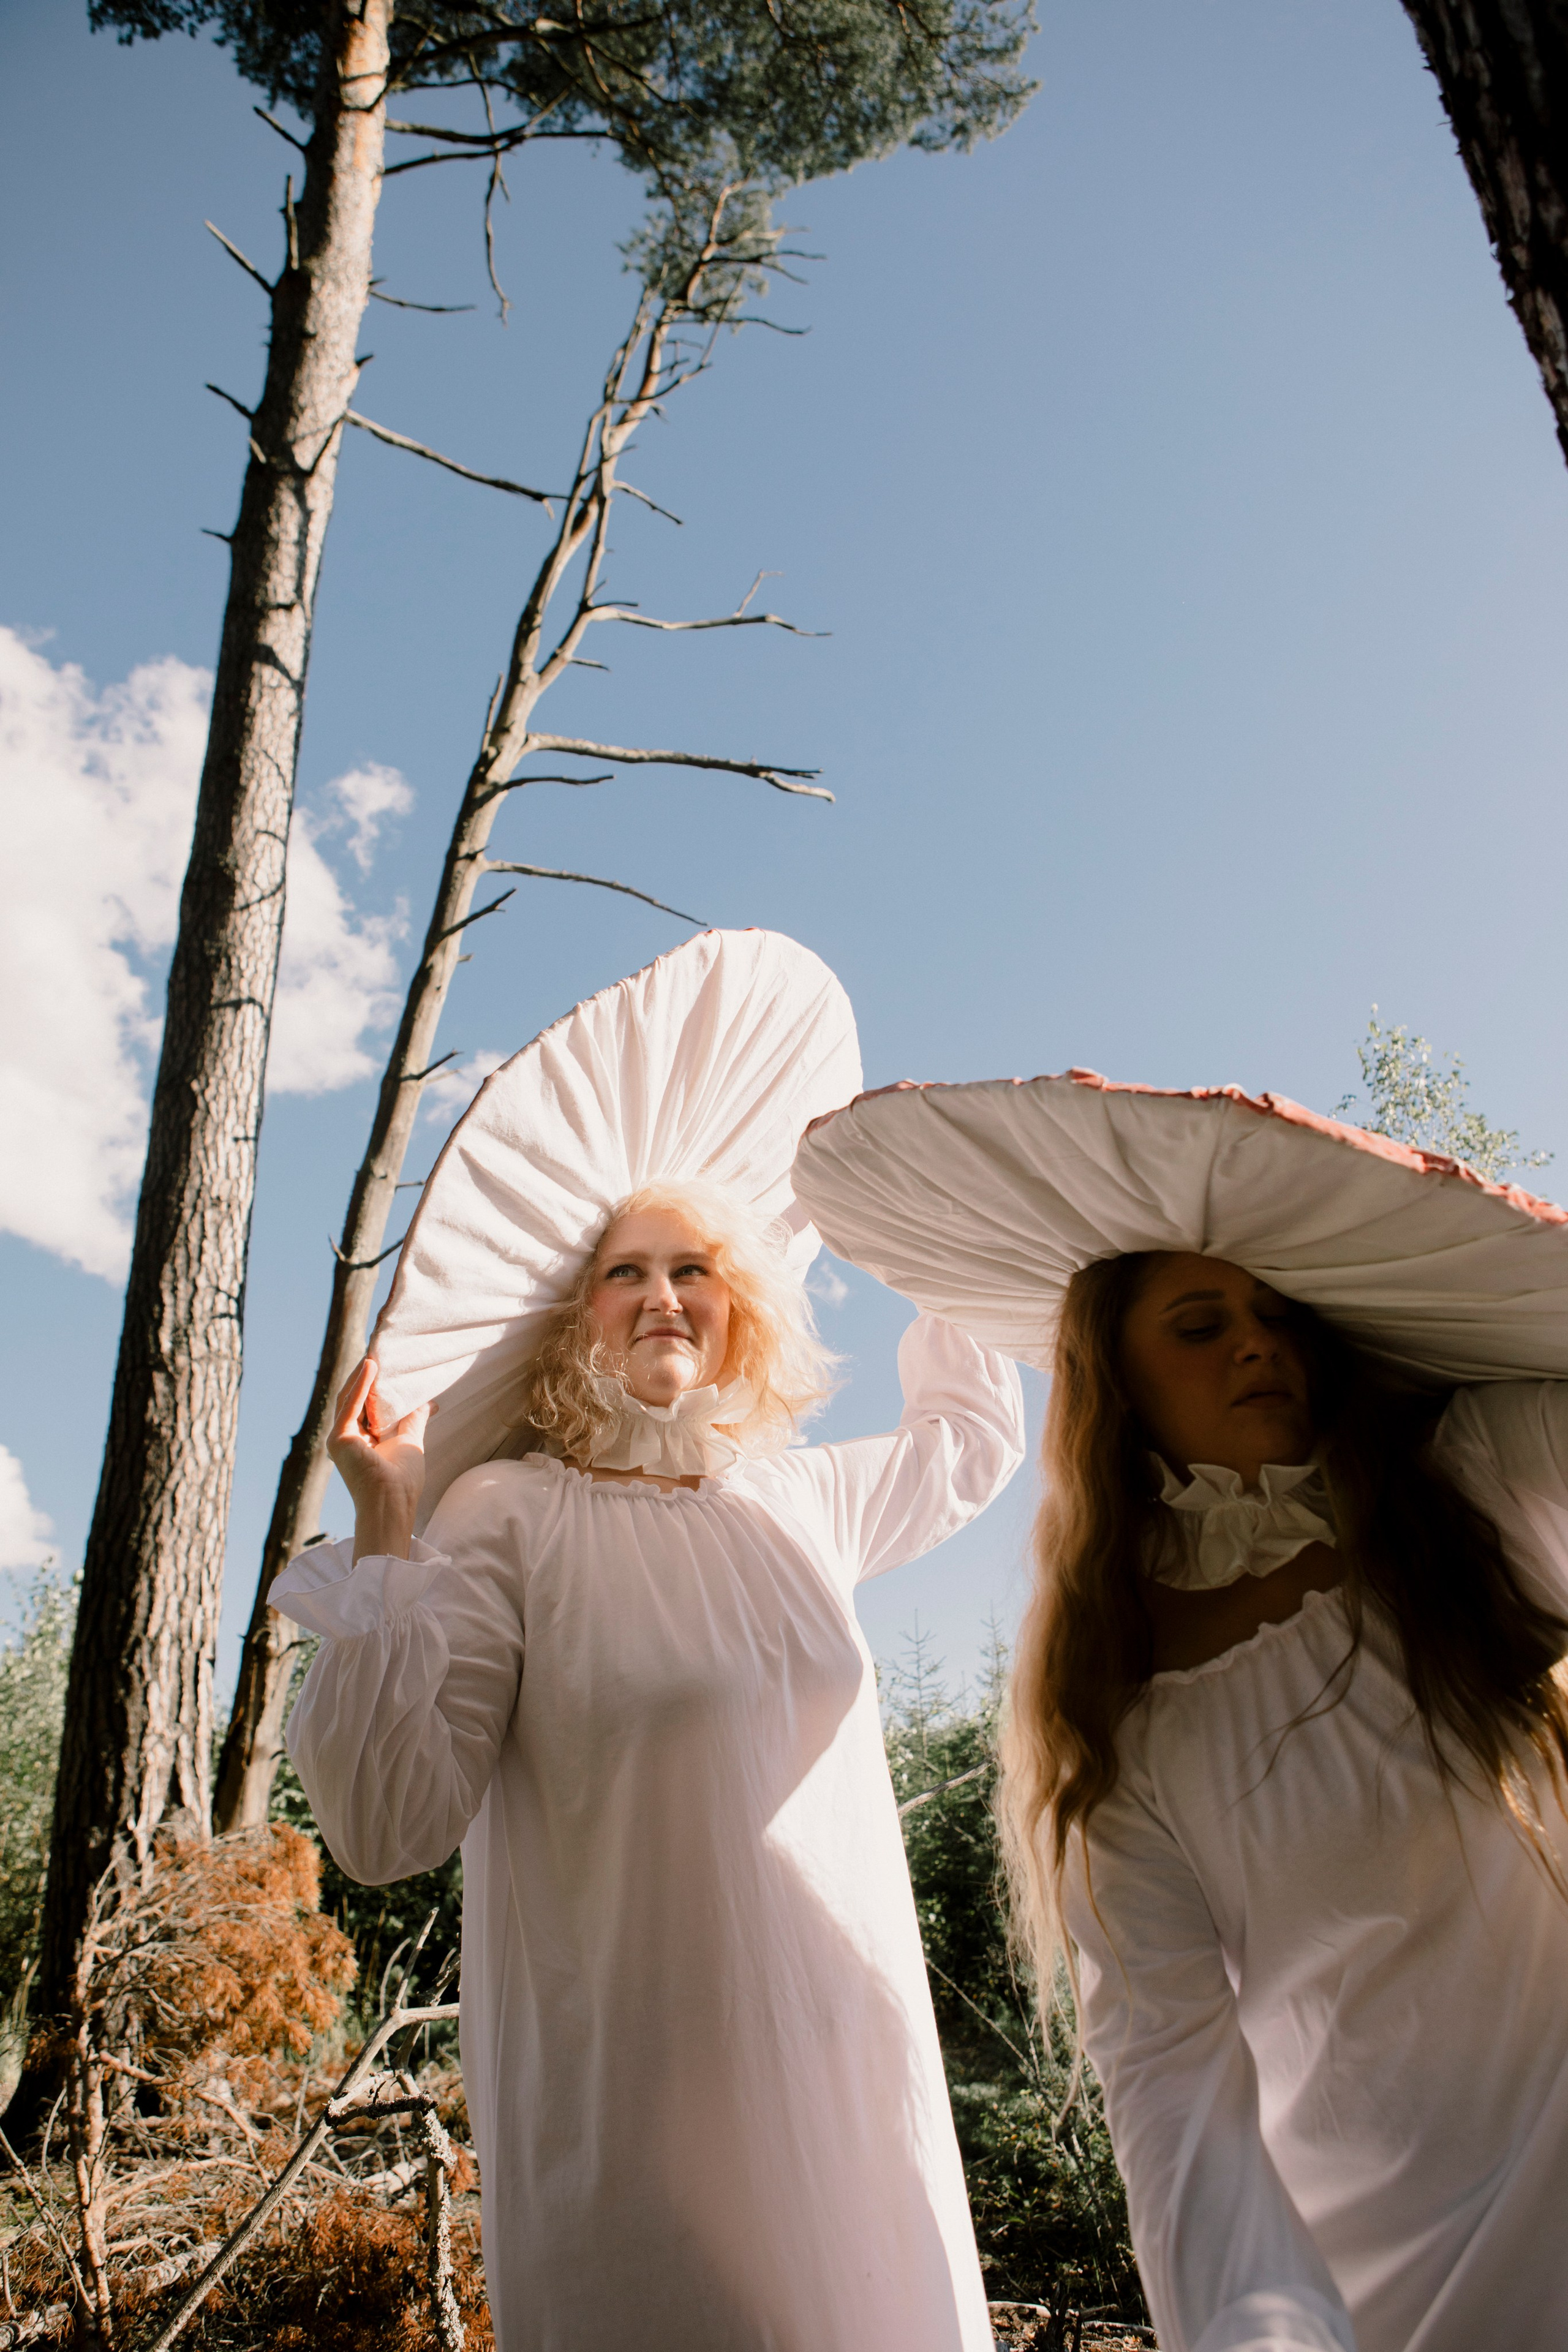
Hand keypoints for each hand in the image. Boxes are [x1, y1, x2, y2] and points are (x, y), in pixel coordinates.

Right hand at [329, 1357, 432, 1562]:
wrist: (394, 1502)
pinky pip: (350, 1406)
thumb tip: (430, 1402)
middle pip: (354, 1398)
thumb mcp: (410, 1440)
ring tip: (375, 1353)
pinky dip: (361, 1385)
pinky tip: (371, 1366)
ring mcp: (341, 1439)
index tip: (387, 1363)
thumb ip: (414, 1418)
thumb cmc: (403, 1480)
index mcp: (362, 1440)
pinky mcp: (339, 1439)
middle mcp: (348, 1438)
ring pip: (349, 1398)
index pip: (365, 1404)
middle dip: (366, 1375)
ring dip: (362, 1375)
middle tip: (379, 1350)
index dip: (375, 1383)